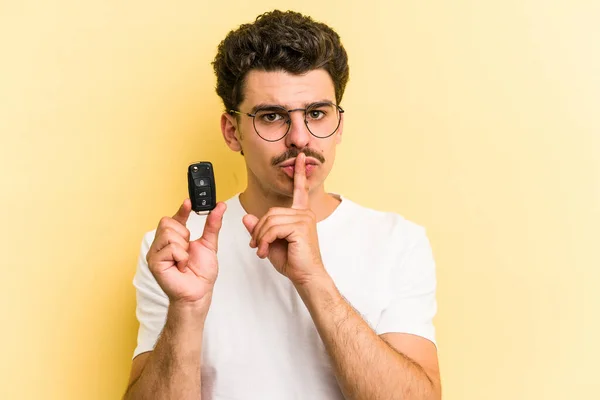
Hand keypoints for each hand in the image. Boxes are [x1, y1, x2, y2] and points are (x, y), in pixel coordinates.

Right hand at [146, 199, 226, 306]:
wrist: (198, 293)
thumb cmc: (201, 273)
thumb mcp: (210, 244)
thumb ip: (213, 225)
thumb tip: (220, 207)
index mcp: (174, 238)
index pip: (174, 219)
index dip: (181, 210)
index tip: (189, 202)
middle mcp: (162, 244)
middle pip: (167, 222)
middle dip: (184, 234)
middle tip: (188, 249)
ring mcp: (156, 253)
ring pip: (168, 234)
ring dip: (183, 247)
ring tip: (184, 260)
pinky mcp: (154, 262)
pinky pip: (169, 248)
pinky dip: (181, 257)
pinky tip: (181, 266)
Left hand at [242, 153, 325, 284]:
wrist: (305, 276)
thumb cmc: (292, 261)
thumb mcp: (270, 242)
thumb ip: (260, 228)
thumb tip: (247, 217)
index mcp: (300, 214)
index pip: (299, 189)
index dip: (299, 173)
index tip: (299, 156)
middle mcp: (304, 213)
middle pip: (270, 212)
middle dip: (259, 230)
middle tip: (256, 245)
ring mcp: (304, 218)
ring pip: (270, 220)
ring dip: (260, 237)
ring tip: (261, 250)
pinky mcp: (301, 227)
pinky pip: (273, 228)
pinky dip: (264, 240)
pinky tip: (265, 251)